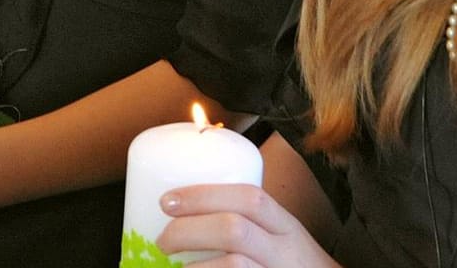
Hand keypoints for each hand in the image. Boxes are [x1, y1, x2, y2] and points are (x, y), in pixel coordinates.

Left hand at [157, 185, 341, 267]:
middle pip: (234, 230)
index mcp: (286, 227)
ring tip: (174, 267)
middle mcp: (284, 252)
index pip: (250, 199)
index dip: (203, 195)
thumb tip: (183, 213)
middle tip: (162, 240)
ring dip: (195, 267)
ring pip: (234, 265)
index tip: (167, 201)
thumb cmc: (294, 266)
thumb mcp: (281, 238)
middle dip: (189, 230)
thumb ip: (247, 223)